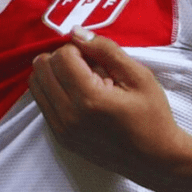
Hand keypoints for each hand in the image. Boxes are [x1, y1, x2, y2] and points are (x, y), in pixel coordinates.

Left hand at [29, 26, 191, 191]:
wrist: (156, 159)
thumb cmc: (153, 116)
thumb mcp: (139, 76)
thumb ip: (107, 51)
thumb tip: (77, 32)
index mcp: (89, 98)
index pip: (62, 56)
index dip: (80, 48)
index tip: (99, 58)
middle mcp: (68, 115)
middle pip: (42, 68)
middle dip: (63, 58)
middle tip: (90, 67)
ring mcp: (61, 129)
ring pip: (36, 85)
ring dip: (56, 74)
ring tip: (84, 81)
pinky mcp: (60, 138)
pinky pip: (42, 103)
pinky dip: (56, 91)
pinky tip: (82, 96)